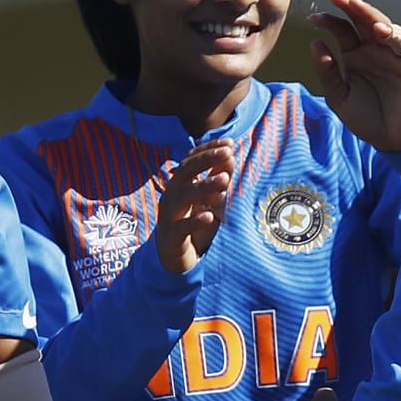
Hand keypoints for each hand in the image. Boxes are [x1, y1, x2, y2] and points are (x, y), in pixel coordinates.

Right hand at [155, 140, 234, 274]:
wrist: (172, 257)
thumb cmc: (192, 224)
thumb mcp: (209, 200)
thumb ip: (217, 179)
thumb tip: (230, 156)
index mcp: (179, 184)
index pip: (191, 160)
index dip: (208, 149)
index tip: (229, 142)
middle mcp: (172, 196)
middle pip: (185, 172)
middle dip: (206, 160)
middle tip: (228, 153)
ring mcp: (169, 216)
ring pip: (183, 197)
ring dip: (204, 186)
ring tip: (224, 179)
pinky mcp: (172, 237)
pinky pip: (181, 228)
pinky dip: (195, 221)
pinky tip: (209, 216)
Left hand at [311, 0, 400, 152]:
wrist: (394, 141)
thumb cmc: (367, 120)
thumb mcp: (339, 97)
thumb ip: (327, 72)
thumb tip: (316, 42)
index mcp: (355, 55)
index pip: (342, 30)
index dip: (329, 21)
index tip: (313, 18)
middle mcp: (374, 50)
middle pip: (362, 21)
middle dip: (350, 6)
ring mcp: (393, 55)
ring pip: (384, 26)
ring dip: (371, 14)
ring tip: (357, 6)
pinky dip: (394, 35)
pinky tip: (381, 30)